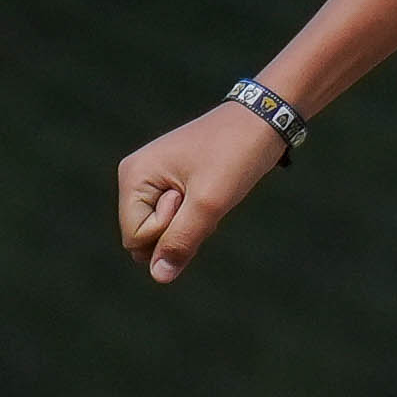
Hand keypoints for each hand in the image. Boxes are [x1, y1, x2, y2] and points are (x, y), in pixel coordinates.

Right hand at [116, 101, 289, 284]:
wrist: (264, 119)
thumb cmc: (235, 155)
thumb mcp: (210, 203)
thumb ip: (181, 240)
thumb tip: (159, 277)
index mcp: (133, 176)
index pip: (135, 239)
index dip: (169, 231)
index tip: (191, 197)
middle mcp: (135, 177)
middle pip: (145, 237)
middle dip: (179, 230)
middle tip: (204, 198)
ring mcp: (153, 179)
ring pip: (164, 230)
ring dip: (192, 223)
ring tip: (211, 191)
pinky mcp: (171, 182)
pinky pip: (177, 218)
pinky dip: (198, 215)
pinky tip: (213, 192)